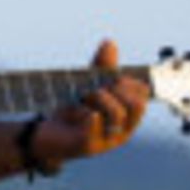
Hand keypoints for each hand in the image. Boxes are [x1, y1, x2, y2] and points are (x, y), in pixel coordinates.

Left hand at [31, 39, 147, 171]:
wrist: (47, 134)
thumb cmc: (73, 110)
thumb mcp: (90, 85)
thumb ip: (101, 66)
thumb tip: (109, 42)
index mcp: (128, 116)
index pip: (142, 93)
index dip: (126, 81)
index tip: (108, 80)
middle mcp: (122, 130)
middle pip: (136, 104)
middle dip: (117, 89)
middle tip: (97, 89)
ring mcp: (107, 140)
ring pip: (118, 113)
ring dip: (100, 98)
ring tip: (85, 99)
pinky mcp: (89, 146)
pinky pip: (96, 126)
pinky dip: (90, 115)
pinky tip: (85, 111)